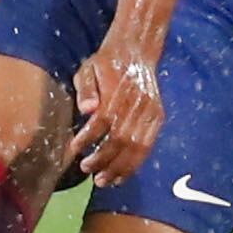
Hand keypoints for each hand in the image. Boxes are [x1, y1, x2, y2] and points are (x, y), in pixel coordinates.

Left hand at [67, 44, 162, 187]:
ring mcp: (150, 112)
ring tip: (102, 180)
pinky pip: (148, 146)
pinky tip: (121, 176)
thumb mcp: (88, 69)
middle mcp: (137, 104)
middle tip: (86, 169)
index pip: (103, 120)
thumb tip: (87, 109)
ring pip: (136, 147)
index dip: (88, 138)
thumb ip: (85, 89)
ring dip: (119, 168)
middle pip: (121, 139)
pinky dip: (135, 164)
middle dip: (103, 159)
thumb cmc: (106, 63)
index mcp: (117, 91)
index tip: (74, 149)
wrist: (136, 52)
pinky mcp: (158, 118)